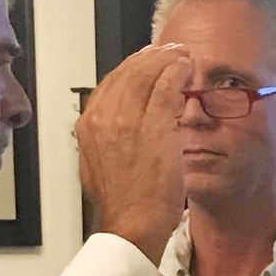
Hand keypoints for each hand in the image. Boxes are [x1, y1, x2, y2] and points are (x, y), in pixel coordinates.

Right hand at [75, 43, 192, 262]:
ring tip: (181, 55)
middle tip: (168, 50)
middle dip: (150, 57)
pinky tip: (187, 68)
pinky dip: (177, 72)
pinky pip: (167, 87)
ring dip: (167, 59)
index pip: (110, 83)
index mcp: (88, 125)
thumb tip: (112, 125)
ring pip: (148, 73)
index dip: (131, 68)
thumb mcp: (98, 164)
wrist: (131, 224)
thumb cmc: (122, 202)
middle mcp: (104, 116)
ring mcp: (129, 119)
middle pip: (128, 72)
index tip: (146, 62)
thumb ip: (104, 139)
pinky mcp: (155, 125)